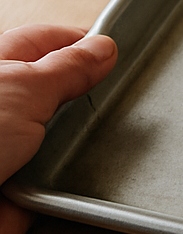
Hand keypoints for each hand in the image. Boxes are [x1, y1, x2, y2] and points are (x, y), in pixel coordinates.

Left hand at [0, 25, 117, 233]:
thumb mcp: (24, 87)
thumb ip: (67, 67)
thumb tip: (101, 48)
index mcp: (0, 71)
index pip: (48, 42)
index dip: (83, 43)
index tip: (119, 51)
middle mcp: (3, 108)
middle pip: (59, 93)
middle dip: (87, 99)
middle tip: (115, 99)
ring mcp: (11, 149)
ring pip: (62, 138)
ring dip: (79, 146)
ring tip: (96, 145)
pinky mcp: (19, 191)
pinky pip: (60, 182)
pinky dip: (71, 184)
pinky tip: (81, 179)